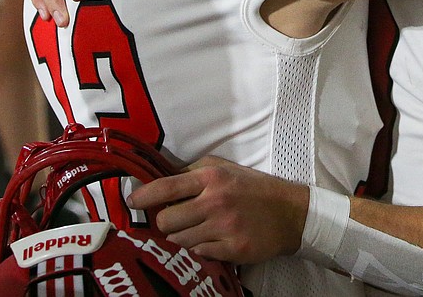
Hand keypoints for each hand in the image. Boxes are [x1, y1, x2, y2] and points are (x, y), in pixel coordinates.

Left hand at [126, 156, 307, 263]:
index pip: (166, 187)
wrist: (290, 213)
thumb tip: (158, 178)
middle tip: (175, 220)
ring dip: (182, 238)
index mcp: (211, 177)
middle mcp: (215, 201)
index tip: (132, 203)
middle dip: (165, 223)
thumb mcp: (224, 168)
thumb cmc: (252, 188)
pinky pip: (199, 254)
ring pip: (180, 241)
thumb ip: (192, 172)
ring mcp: (224, 227)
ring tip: (197, 230)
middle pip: (166, 221)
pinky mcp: (233, 249)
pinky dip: (200, 249)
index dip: (143, 197)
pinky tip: (211, 241)